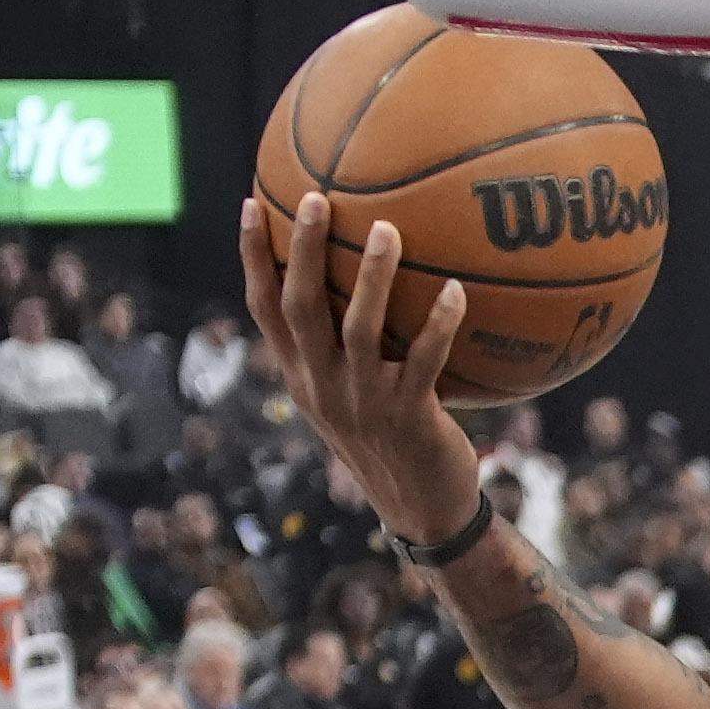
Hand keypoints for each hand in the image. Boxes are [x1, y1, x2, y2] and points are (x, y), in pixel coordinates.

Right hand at [238, 192, 478, 547]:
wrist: (422, 509)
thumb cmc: (394, 441)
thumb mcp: (357, 394)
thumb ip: (349, 347)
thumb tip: (367, 283)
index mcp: (304, 376)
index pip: (265, 309)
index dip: (255, 258)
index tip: (254, 204)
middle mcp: (324, 385)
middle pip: (301, 307)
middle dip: (304, 251)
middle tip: (317, 199)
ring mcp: (364, 401)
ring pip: (359, 330)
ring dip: (373, 278)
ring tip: (388, 230)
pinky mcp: (409, 416)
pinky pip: (425, 362)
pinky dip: (438, 324)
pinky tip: (456, 290)